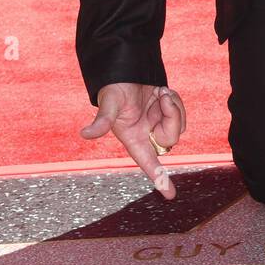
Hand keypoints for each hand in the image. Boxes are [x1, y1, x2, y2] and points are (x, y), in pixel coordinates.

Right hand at [81, 82, 186, 198]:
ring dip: (173, 107)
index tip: (170, 195)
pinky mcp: (166, 112)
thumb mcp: (109, 104)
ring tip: (160, 92)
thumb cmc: (113, 88)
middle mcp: (147, 135)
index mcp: (133, 139)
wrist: (124, 70)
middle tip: (162, 96)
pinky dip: (175, 102)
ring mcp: (158, 124)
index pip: (148, 163)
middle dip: (171, 118)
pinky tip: (163, 92)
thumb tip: (85, 134)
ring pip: (179, 125)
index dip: (160, 179)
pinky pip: (180, 113)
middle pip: (170, 140)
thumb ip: (102, 121)